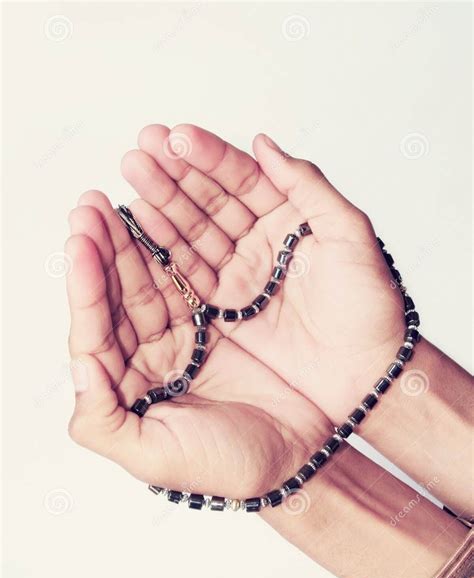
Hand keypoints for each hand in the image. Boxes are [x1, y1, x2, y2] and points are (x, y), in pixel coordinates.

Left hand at [66, 191, 329, 498]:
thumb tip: (81, 366)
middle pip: (117, 296)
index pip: (95, 331)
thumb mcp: (155, 456)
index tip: (80, 244)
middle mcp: (148, 358)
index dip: (86, 288)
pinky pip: (189, 278)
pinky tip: (160, 219)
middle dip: (102, 250)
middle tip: (90, 206)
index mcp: (126, 388)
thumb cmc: (228, 465)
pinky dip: (175, 249)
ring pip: (149, 280)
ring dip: (132, 241)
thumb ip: (103, 420)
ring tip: (118, 200)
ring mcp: (183, 335)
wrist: (295, 457)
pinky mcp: (215, 321)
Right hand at [120, 124, 404, 426]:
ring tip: (133, 175)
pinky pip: (190, 273)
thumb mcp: (349, 233)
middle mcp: (262, 241)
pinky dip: (165, 248)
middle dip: (176, 175)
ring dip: (163, 204)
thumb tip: (263, 144)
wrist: (363, 372)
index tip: (175, 137)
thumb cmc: (368, 305)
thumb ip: (307, 185)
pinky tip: (141, 220)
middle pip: (211, 201)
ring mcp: (241, 274)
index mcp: (292, 217)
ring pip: (195, 233)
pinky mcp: (226, 307)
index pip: (244, 178)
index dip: (210, 157)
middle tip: (141, 150)